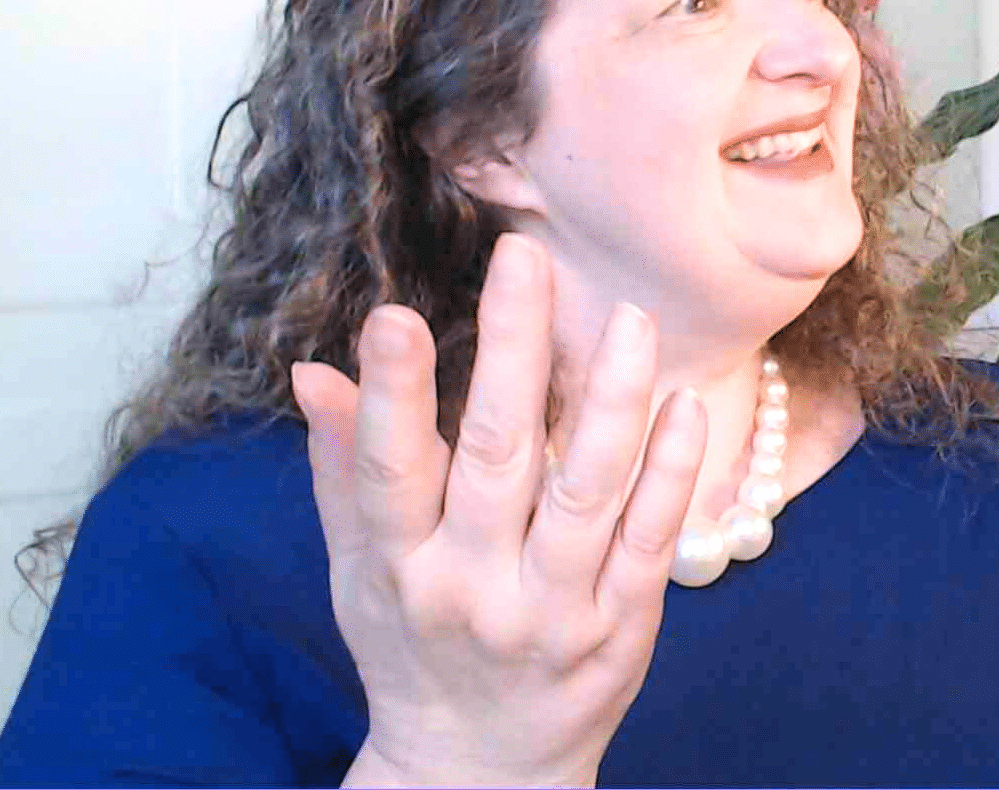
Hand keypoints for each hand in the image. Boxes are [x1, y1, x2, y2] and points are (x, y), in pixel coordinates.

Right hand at [290, 232, 706, 786]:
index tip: (394, 314)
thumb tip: (313, 369)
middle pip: (497, 459)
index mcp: (400, 567)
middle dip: (512, 353)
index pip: (390, 471)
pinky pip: (651, 540)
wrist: (480, 769)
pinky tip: (685, 406)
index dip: (391, 395)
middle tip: (525, 259)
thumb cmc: (411, 648)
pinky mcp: (622, 626)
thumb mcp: (358, 572)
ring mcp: (555, 609)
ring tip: (630, 318)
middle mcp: (475, 587)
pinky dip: (670, 473)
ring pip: (587, 492)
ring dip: (612, 399)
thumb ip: (342, 468)